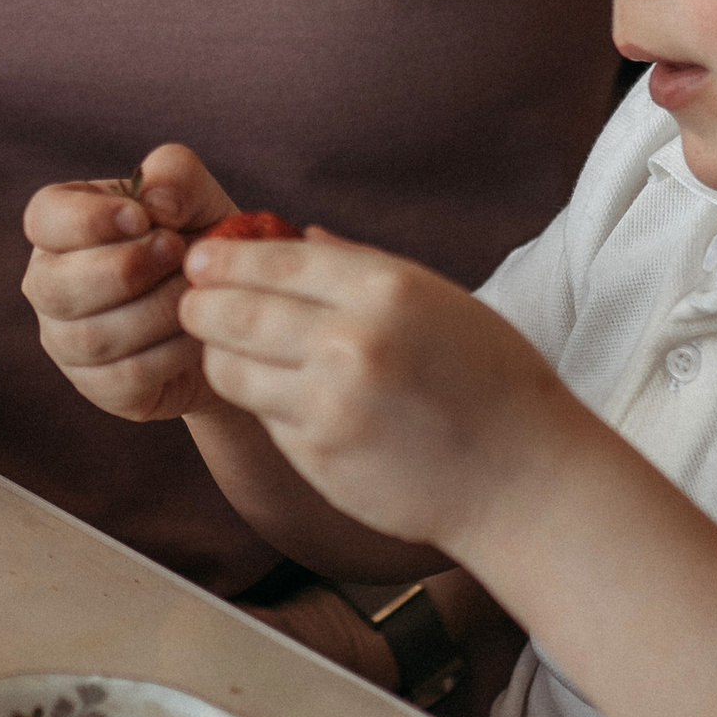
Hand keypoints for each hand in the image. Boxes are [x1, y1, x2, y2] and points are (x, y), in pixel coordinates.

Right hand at [20, 140, 240, 423]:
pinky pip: (126, 376)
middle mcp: (49, 284)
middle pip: (57, 286)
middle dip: (127, 269)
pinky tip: (196, 333)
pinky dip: (171, 352)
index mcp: (60, 227)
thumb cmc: (202, 240)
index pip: (43, 219)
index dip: (88, 220)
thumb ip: (175, 175)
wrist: (232, 311)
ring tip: (195, 291)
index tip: (142, 218)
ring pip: (94, 336)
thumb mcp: (197, 196)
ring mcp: (67, 341)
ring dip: (157, 310)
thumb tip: (155, 205)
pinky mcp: (99, 386)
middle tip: (178, 251)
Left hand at [178, 228, 572, 553]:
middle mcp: (351, 344)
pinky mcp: (317, 459)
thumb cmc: (492, 382)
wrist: (522, 479)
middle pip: (232, 312)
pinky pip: (264, 417)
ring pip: (230, 369)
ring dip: (218, 355)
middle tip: (194, 301)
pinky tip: (282, 395)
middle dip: (201, 303)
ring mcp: (330, 406)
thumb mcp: (441, 301)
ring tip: (227, 348)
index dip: (225, 258)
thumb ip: (363, 268)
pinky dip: (263, 402)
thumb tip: (296, 238)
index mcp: (387, 290)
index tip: (203, 257)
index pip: (273, 261)